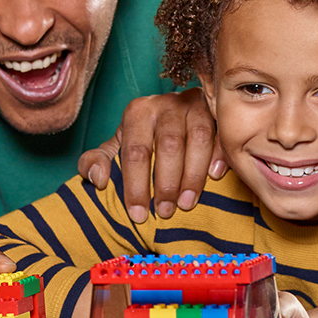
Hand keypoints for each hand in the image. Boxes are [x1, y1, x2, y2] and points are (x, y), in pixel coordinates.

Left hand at [78, 88, 225, 222]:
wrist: (172, 117)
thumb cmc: (141, 139)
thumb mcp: (114, 149)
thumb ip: (95, 162)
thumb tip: (98, 179)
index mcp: (138, 112)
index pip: (135, 151)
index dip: (136, 185)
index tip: (138, 214)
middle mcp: (166, 103)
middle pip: (168, 144)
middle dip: (166, 183)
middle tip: (165, 212)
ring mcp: (194, 104)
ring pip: (198, 137)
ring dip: (193, 174)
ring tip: (187, 203)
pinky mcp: (217, 110)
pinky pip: (222, 131)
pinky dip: (219, 154)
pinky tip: (215, 176)